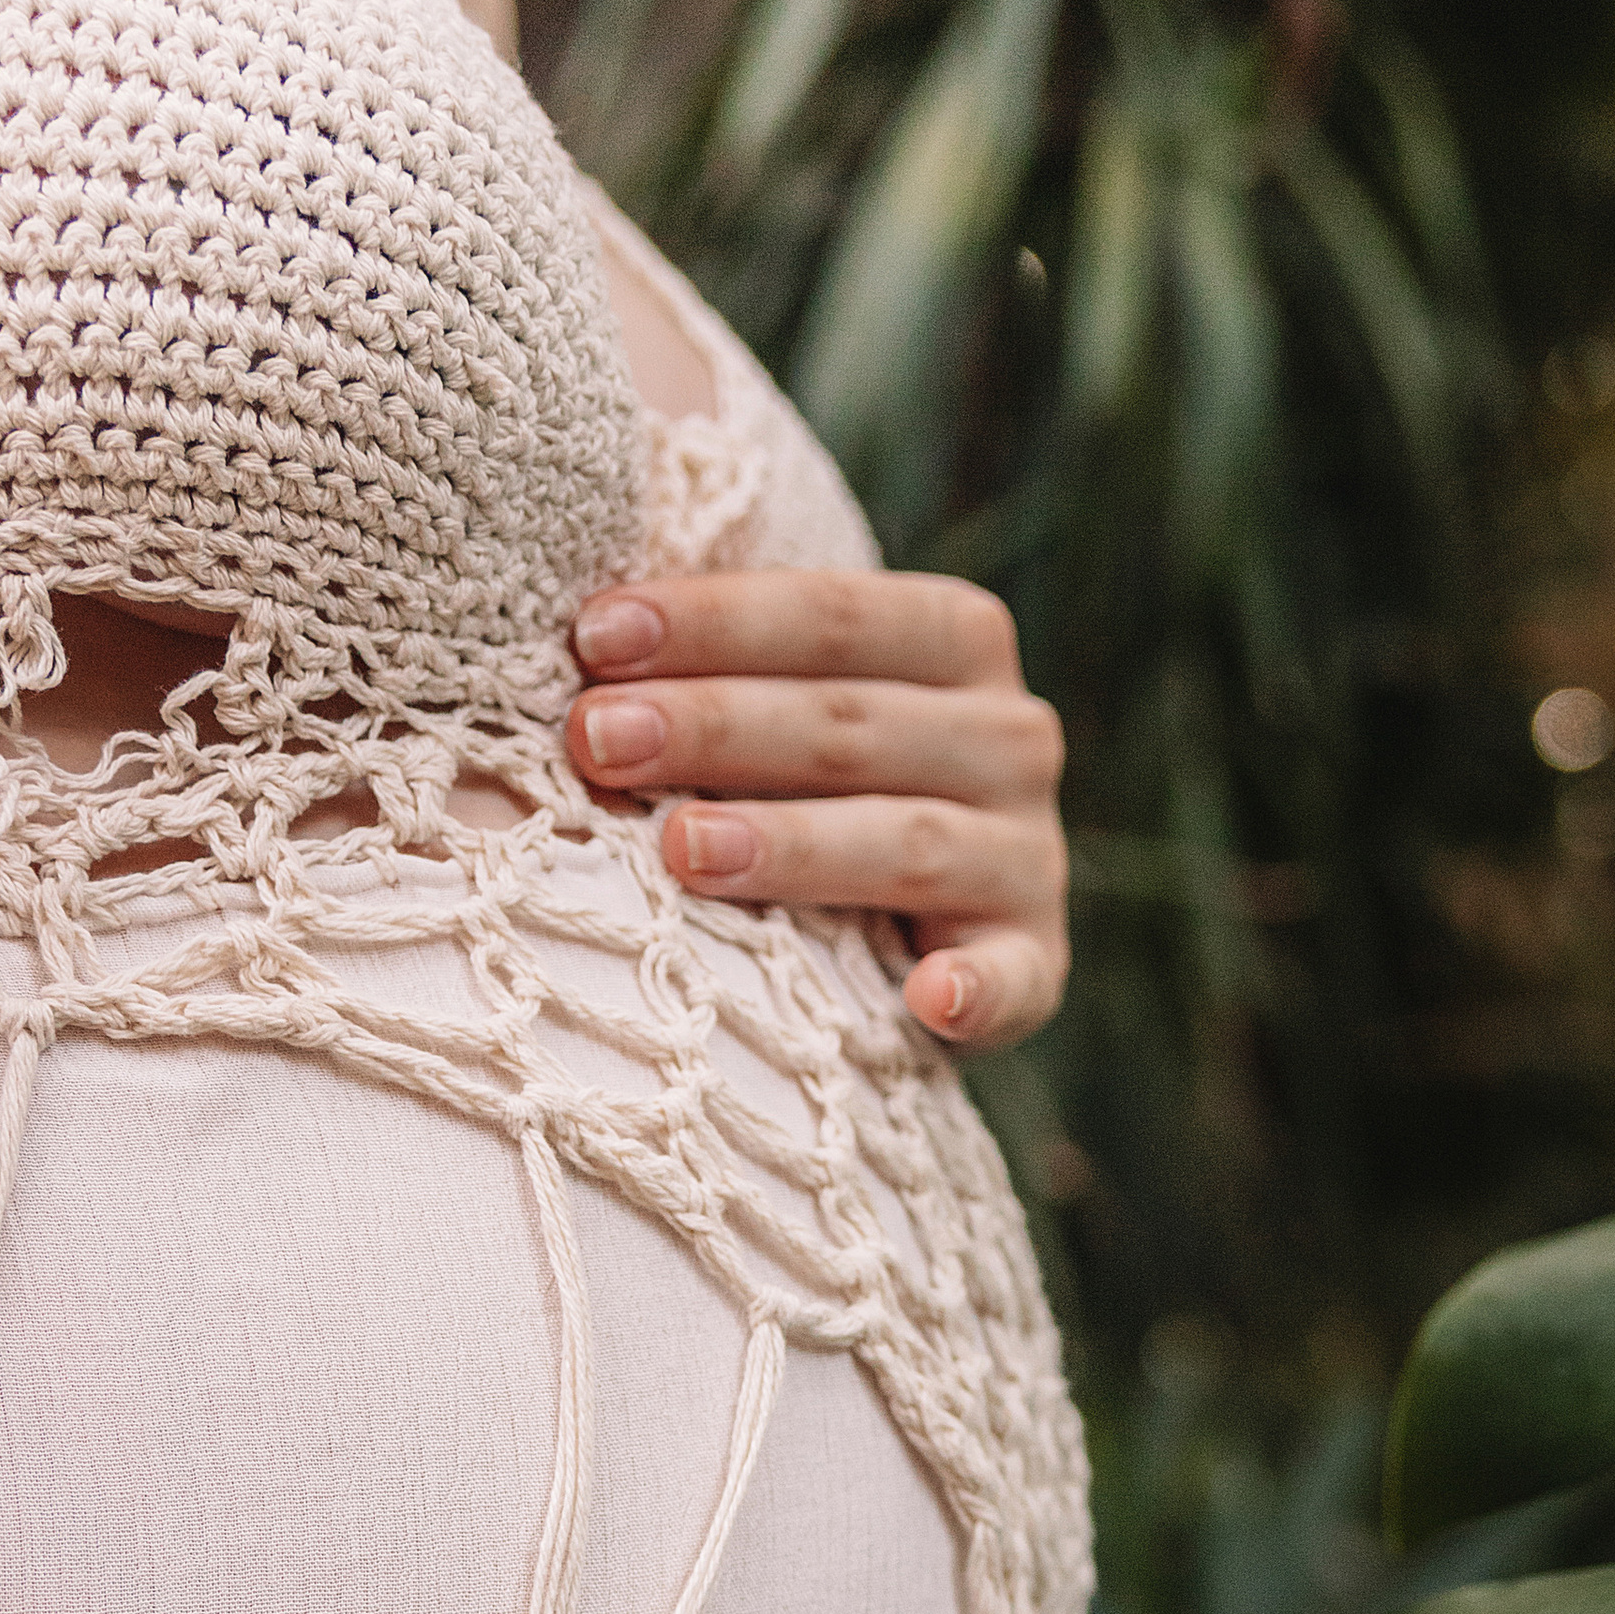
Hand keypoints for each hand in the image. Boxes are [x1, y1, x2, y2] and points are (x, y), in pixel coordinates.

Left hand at [568, 571, 1068, 1052]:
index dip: (714, 619)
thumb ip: (727, 663)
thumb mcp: (791, 705)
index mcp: (956, 641)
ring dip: (794, 845)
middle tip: (595, 740)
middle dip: (714, 727)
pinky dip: (975, 989)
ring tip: (682, 851)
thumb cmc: (812, 787)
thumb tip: (579, 631)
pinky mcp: (1035, 964)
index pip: (833, 614)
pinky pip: (1010, 980)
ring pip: (906, 841)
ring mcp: (1026, 854)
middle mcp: (1010, 736)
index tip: (592, 637)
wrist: (931, 923)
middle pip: (852, 724)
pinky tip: (927, 999)